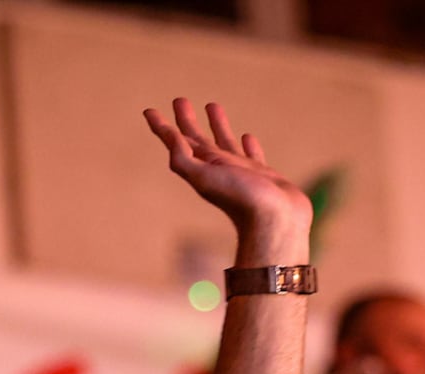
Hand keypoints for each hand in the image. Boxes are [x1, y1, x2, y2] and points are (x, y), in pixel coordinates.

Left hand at [143, 99, 310, 247]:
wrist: (276, 222)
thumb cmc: (241, 200)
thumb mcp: (205, 177)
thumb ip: (184, 159)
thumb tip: (171, 137)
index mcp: (202, 169)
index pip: (177, 143)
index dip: (162, 128)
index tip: (148, 112)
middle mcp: (218, 169)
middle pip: (198, 140)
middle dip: (186, 120)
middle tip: (179, 100)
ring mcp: (240, 172)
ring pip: (225, 142)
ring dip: (217, 125)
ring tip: (212, 105)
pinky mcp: (262, 176)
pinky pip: (252, 156)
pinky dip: (248, 146)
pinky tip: (247, 137)